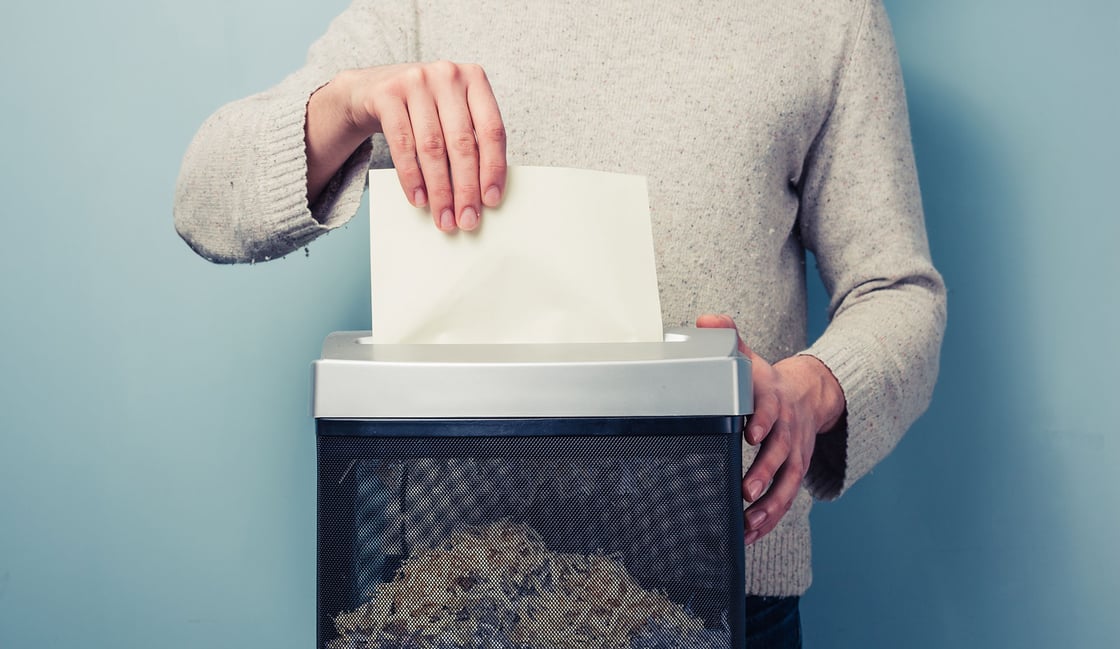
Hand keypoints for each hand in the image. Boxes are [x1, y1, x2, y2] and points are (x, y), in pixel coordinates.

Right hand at [306, 61, 505, 230]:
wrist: (372, 89)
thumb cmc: (424, 109)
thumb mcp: (452, 112)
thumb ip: (470, 140)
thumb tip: (482, 194)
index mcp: (474, 79)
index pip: (491, 130)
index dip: (493, 169)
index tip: (491, 200)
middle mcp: (447, 75)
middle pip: (461, 143)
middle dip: (465, 188)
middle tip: (466, 220)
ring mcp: (415, 81)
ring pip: (432, 148)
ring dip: (439, 190)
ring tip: (443, 217)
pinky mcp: (387, 94)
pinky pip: (402, 144)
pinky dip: (411, 177)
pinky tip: (419, 199)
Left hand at [695, 314, 844, 544]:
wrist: (809, 395)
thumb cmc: (768, 382)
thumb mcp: (751, 358)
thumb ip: (729, 340)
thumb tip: (706, 321)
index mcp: (774, 401)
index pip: (770, 410)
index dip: (762, 420)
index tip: (751, 433)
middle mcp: (787, 431)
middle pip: (780, 454)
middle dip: (765, 473)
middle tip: (748, 489)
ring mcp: (793, 455)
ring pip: (787, 485)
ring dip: (769, 506)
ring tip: (749, 523)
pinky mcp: (792, 475)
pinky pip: (784, 501)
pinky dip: (769, 520)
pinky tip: (749, 535)